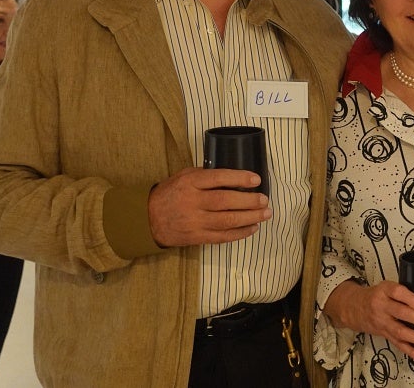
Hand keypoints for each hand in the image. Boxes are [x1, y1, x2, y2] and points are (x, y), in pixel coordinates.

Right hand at [147, 167, 270, 246]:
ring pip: (227, 221)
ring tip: (265, 214)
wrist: (148, 219)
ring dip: (250, 218)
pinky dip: (240, 233)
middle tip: (264, 199)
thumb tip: (234, 177)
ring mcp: (195, 222)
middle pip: (226, 201)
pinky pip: (222, 237)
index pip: (218, 178)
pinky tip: (252, 227)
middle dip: (249, 201)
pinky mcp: (197, 237)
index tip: (256, 179)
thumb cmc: (170, 193)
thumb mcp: (184, 176)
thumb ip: (206, 175)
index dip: (239, 178)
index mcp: (190, 183)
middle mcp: (193, 202)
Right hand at [325, 279, 413, 362]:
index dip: (412, 300)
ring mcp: (382, 322)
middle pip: (401, 313)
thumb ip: (404, 292)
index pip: (398, 292)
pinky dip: (412, 351)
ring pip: (400, 332)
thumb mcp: (387, 287)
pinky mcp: (384, 334)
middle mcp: (382, 306)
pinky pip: (398, 344)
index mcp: (384, 291)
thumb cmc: (376, 296)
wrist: (355, 308)